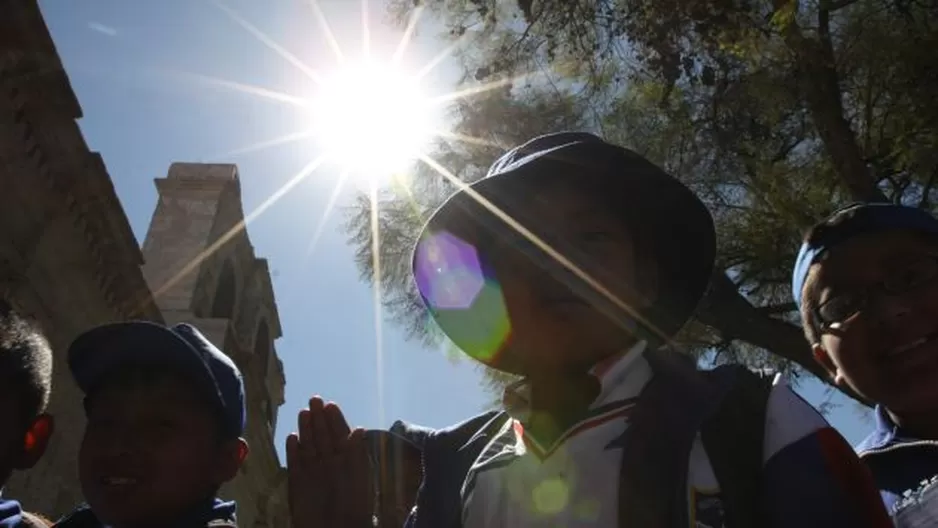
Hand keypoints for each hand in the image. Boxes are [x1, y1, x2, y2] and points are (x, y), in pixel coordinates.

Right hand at [286, 397, 373, 527]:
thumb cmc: (354, 506)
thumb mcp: (360, 478)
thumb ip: (358, 454)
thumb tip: (360, 429)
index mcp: (348, 460)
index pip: (341, 434)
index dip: (336, 420)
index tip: (330, 405)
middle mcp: (330, 463)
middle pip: (323, 436)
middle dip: (319, 418)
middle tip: (314, 399)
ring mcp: (313, 471)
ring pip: (309, 445)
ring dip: (306, 429)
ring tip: (304, 413)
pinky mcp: (297, 483)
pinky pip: (295, 463)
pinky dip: (293, 451)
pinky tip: (292, 438)